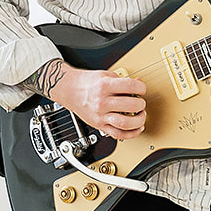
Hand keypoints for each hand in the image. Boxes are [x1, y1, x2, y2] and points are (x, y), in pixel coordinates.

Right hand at [25, 60, 147, 139]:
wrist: (69, 90)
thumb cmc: (86, 82)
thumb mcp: (105, 75)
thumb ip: (122, 80)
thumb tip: (138, 84)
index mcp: (104, 86)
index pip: (131, 88)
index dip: (141, 88)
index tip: (141, 90)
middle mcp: (102, 102)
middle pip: (131, 106)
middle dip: (141, 104)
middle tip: (141, 103)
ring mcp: (100, 115)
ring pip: (126, 124)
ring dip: (139, 121)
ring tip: (140, 116)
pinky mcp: (99, 125)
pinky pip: (118, 135)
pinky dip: (131, 134)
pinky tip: (136, 129)